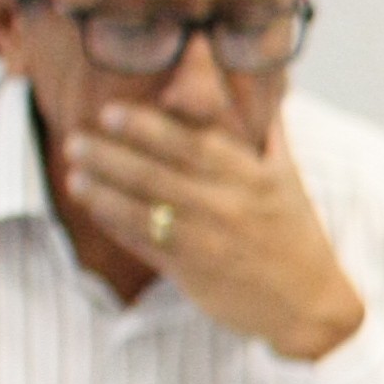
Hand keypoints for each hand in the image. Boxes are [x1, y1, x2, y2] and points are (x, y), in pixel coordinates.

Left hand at [61, 104, 366, 360]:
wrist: (309, 303)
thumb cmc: (295, 234)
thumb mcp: (288, 178)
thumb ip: (267, 130)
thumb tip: (261, 80)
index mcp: (252, 178)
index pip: (193, 144)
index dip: (147, 128)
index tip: (110, 111)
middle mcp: (228, 207)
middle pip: (157, 175)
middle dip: (111, 155)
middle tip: (76, 138)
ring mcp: (208, 242)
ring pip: (143, 210)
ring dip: (103, 190)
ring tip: (74, 171)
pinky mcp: (193, 273)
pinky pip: (145, 244)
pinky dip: (116, 225)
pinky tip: (93, 206)